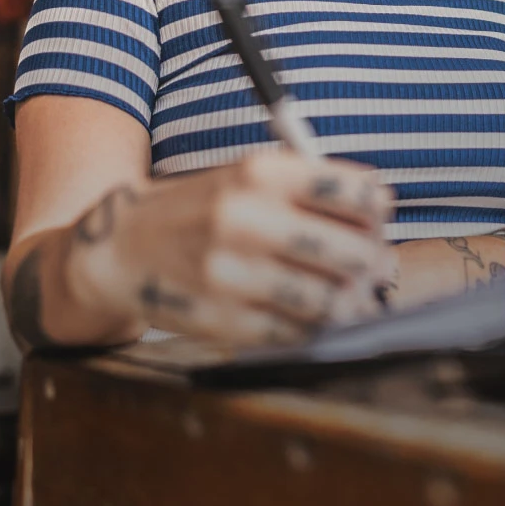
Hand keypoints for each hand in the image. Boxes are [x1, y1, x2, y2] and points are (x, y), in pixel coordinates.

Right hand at [62, 151, 393, 346]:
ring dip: (351, 301)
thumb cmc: (206, 207)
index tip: (379, 216)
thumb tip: (381, 209)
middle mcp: (243, 220)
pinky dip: (314, 326)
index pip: (349, 191)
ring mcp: (230, 275)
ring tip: (354, 295)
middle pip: (348, 251)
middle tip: (376, 264)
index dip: (377, 208)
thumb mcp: (251, 175)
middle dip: (373, 261)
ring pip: (327, 299)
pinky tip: (314, 314)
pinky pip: (294, 332)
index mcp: (258, 173)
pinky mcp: (222, 321)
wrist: (123, 247)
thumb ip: (312, 188)